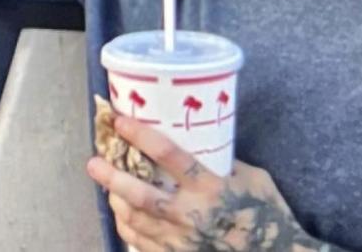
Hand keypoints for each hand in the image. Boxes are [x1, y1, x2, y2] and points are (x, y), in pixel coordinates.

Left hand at [87, 116, 328, 251]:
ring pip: (137, 221)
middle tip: (93, 162)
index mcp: (211, 188)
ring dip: (116, 202)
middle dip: (112, 177)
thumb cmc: (268, 213)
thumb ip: (221, 163)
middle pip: (140, 195)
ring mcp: (184, 242)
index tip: (119, 121)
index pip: (169, 155)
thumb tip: (194, 143)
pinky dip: (129, 230)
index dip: (140, 136)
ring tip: (105, 187)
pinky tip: (123, 218)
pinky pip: (144, 245)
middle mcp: (192, 215)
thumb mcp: (251, 178)